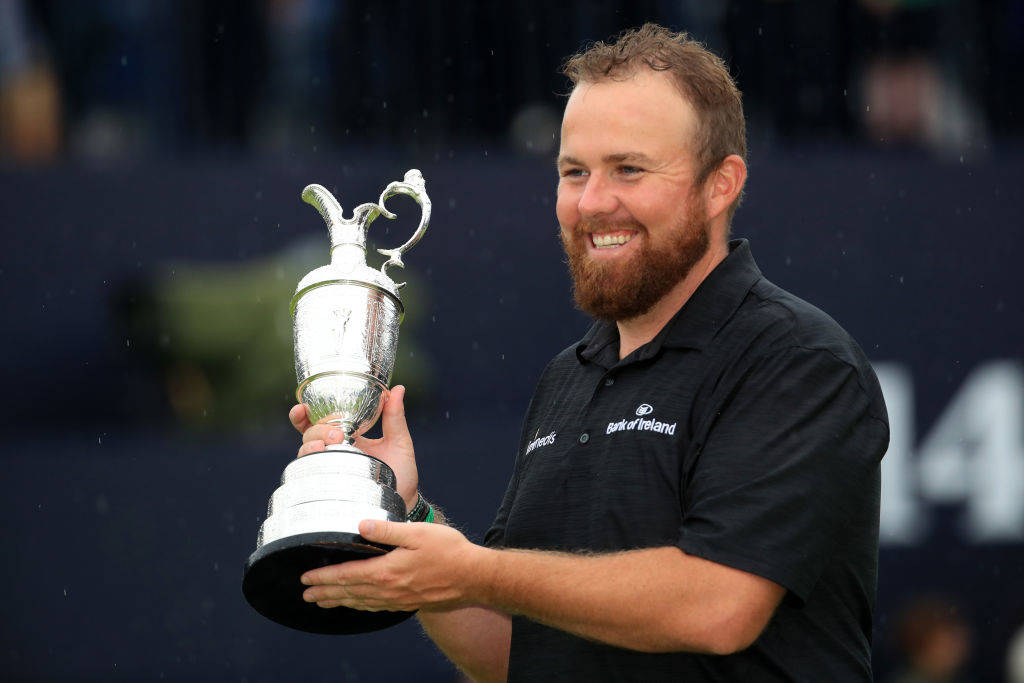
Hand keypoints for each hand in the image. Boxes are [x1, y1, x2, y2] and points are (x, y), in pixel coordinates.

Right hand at [288, 385, 418, 510]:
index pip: (319, 421)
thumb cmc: (402, 472)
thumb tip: (398, 389)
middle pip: (311, 434)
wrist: (405, 502)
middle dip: (317, 429)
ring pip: (307, 452)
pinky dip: (310, 464)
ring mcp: (331, 467)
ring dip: (311, 445)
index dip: (304, 414)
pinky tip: (318, 459)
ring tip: (324, 446)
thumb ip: (395, 417)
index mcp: (348, 436)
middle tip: (337, 434)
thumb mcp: (400, 441)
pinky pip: (311, 473)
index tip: (302, 407)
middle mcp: (335, 450)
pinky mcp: (330, 484)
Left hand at [300, 519, 488, 612]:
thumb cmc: (448, 551)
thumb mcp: (417, 533)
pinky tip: (357, 604)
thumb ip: (387, 529)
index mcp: (387, 571)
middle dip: (325, 593)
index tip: (305, 577)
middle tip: (305, 594)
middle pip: (349, 593)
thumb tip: (360, 525)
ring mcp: (398, 599)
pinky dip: (360, 606)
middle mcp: (388, 590)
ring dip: (339, 602)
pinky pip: (376, 607)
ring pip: (361, 603)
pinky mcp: (408, 603)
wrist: (474, 577)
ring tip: (323, 602)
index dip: (324, 577)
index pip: (346, 576)